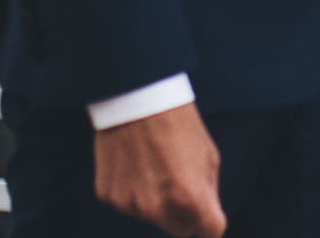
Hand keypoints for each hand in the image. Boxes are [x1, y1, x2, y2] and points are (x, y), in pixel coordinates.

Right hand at [93, 102, 225, 237]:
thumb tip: (205, 220)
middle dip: (184, 216)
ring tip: (155, 164)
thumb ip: (208, 194)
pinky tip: (135, 163)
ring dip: (156, 201)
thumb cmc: (178, 123)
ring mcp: (130, 204)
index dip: (210, 224)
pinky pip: (127, 202)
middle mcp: (158, 209)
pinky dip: (132, 190)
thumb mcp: (208, 157)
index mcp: (190, 199)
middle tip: (180, 185)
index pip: (209, 233)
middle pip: (179, 230)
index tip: (208, 218)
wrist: (137, 96)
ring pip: (151, 216)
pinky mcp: (108, 196)